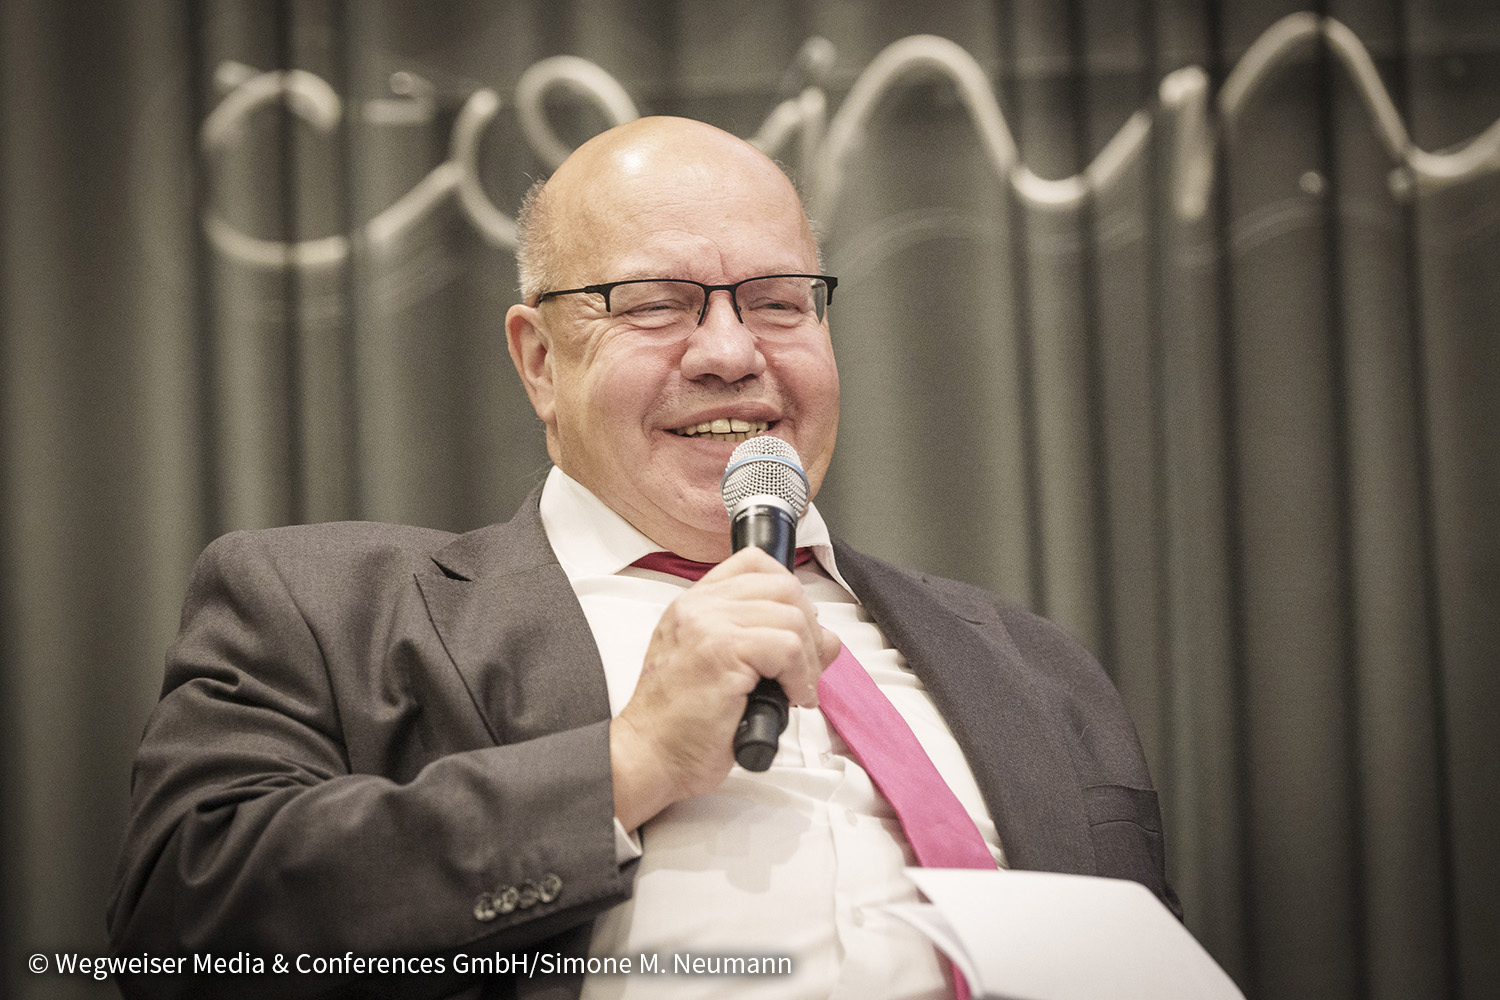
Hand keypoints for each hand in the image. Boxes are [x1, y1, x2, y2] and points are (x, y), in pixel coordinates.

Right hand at [609, 547, 841, 829]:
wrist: (649, 756)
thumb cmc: (682, 723)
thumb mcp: (724, 668)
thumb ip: (767, 641)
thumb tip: (827, 639)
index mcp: (694, 604)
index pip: (755, 562)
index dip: (789, 591)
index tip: (797, 630)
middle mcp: (698, 606)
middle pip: (784, 588)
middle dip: (809, 629)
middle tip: (804, 670)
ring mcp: (708, 626)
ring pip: (792, 618)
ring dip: (809, 660)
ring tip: (798, 690)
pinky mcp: (721, 653)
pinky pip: (788, 648)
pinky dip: (801, 676)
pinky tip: (792, 698)